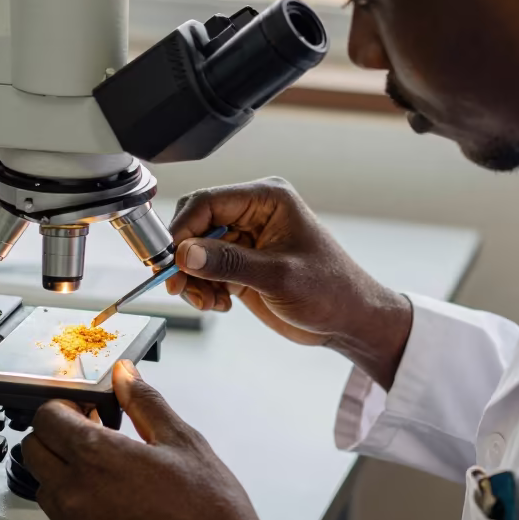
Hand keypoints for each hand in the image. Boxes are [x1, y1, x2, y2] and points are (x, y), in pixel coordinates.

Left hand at [22, 361, 299, 519]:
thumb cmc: (211, 512)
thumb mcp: (183, 441)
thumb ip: (144, 402)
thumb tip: (124, 376)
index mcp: (98, 456)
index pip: (46, 417)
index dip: (63, 408)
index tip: (82, 412)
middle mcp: (76, 495)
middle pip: (34, 452)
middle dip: (56, 439)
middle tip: (92, 440)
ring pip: (46, 491)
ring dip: (66, 477)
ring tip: (111, 481)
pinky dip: (80, 517)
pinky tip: (118, 516)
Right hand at [166, 178, 411, 390]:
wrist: (348, 320)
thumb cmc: (331, 290)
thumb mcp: (278, 276)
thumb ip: (230, 263)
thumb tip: (186, 253)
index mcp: (267, 199)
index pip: (207, 202)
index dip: (182, 229)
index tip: (169, 259)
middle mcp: (253, 213)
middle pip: (196, 225)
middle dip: (184, 258)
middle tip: (178, 286)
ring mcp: (246, 239)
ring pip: (196, 251)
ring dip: (194, 279)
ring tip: (209, 302)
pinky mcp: (242, 264)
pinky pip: (206, 270)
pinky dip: (204, 288)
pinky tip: (219, 304)